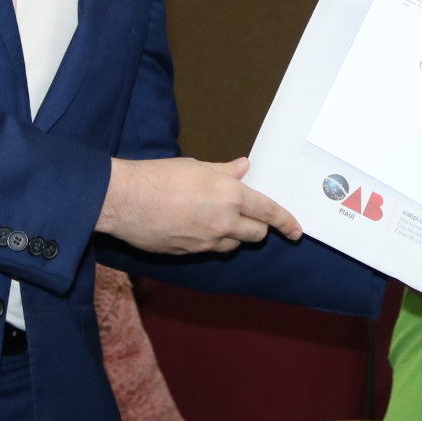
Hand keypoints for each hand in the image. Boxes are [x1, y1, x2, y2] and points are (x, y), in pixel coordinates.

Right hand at [96, 156, 301, 255]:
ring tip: (216, 219)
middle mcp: (224, 222)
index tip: (296, 231)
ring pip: (234, 245)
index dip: (286, 223)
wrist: (124, 200)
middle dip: (258, 228)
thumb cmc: (159, 176)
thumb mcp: (197, 166)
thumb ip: (225, 171)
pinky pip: (211, 251)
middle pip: (256, 234)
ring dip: (234, 236)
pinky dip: (213, 242)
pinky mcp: (190, 253)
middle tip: (249, 218)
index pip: (269, 213)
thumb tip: (244, 168)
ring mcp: (207, 242)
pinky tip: (197, 228)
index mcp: (231, 197)